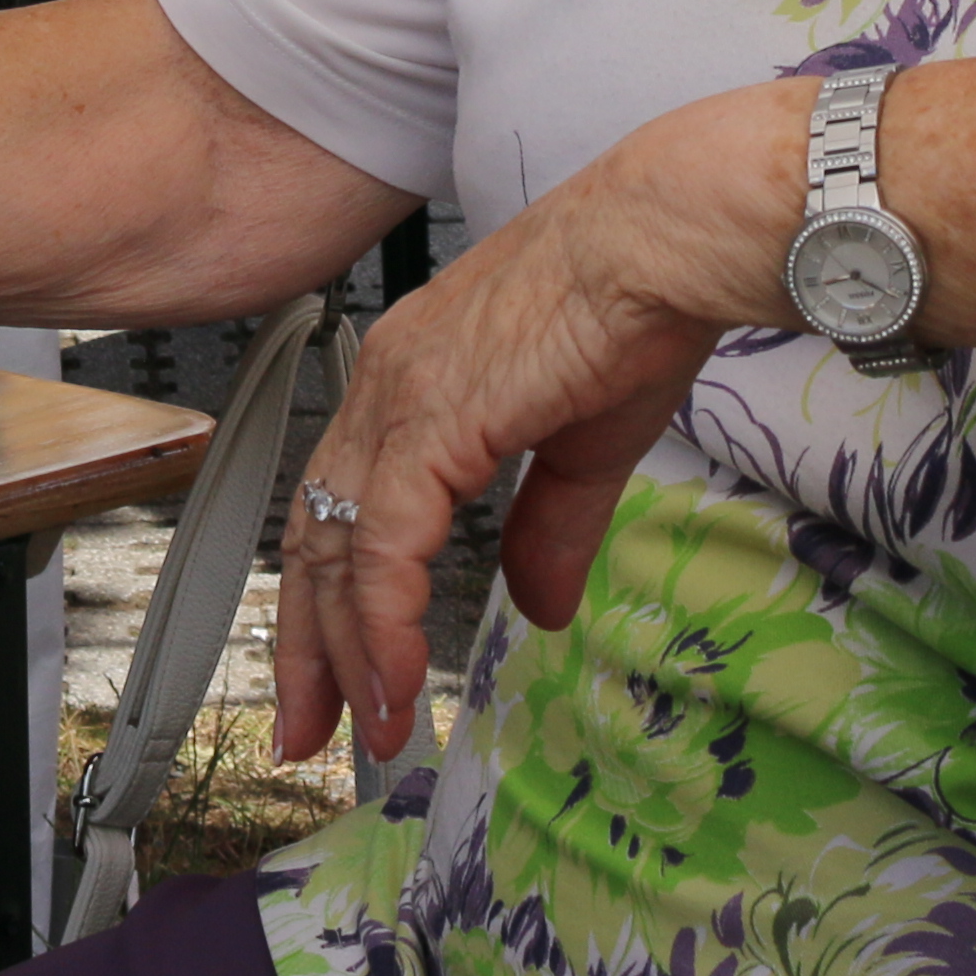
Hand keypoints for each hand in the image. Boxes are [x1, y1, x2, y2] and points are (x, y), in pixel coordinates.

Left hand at [269, 160, 737, 768]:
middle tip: (316, 734)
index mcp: (412, 380)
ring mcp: (399, 399)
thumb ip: (549, 528)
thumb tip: (541, 609)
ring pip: (338, 550)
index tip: (342, 682)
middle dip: (311, 648)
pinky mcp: (431, 421)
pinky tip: (398, 682)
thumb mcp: (585, 445)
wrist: (663, 241)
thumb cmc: (638, 311)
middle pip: (315, 537)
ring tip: (369, 732)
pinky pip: (384, 545)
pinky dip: (385, 623)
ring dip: (350, 654)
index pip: (340, 507)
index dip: (330, 602)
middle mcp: (386, 384)